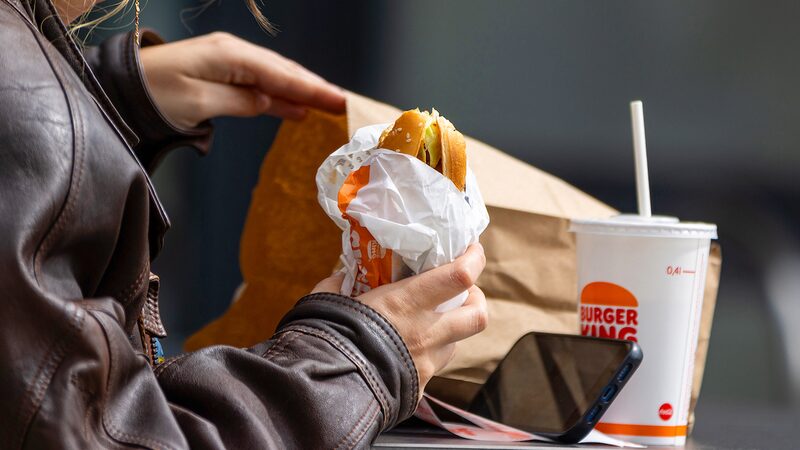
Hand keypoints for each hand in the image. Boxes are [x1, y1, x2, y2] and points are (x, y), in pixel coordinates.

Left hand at [140, 32, 345, 128]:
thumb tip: (271, 102)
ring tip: (332, 106)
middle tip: (347, 104)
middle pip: (284, 71)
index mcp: (230, 56)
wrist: (120, 90)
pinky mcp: (223, 76)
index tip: (341, 102)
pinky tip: (298, 108)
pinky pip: (261, 85)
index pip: (281, 74)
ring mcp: (229, 63)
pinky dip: (281, 96)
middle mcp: (234, 54)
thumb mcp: (198, 102)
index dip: (313, 89)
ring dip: (303, 92)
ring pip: (276, 77)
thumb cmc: (153, 95)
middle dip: (316, 87)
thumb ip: (240, 101)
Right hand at [312, 244, 488, 394]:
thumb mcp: (330, 303)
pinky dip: (425, 357)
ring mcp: (425, 364)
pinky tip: (405, 354)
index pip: (460, 276)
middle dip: (476, 300)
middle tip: (462, 292)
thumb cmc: (327, 339)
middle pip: (478, 315)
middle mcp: (425, 334)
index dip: (473, 259)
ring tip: (428, 323)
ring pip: (455, 344)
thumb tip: (338, 277)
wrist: (324, 392)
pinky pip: (431, 369)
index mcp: (406, 303)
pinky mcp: (419, 388)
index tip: (471, 249)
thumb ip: (337, 286)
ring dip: (449, 331)